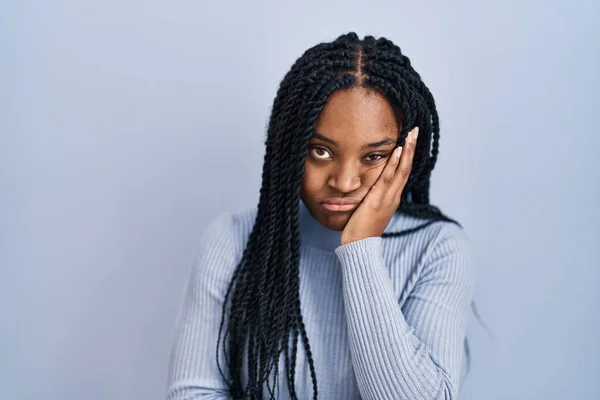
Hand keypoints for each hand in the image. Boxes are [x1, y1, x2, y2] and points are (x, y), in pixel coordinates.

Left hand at [340, 127, 418, 244]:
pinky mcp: (378, 200)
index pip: (402, 173)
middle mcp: (393, 196)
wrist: (359, 246)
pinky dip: (394, 164)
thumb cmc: (361, 230)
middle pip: (406, 168)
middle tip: (415, 131)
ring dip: (406, 151)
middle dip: (411, 149)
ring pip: (401, 170)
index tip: (410, 140)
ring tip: (410, 135)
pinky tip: (397, 151)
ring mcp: (387, 198)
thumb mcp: (369, 210)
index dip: (407, 156)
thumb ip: (372, 198)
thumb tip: (368, 188)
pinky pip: (388, 179)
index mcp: (392, 198)